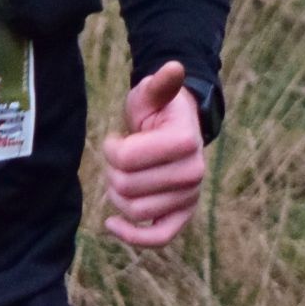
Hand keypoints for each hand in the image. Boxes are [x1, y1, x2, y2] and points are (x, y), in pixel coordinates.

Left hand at [102, 60, 206, 249]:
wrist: (177, 131)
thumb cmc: (158, 110)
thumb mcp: (152, 94)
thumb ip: (160, 84)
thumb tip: (173, 68)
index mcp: (186, 142)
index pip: (126, 159)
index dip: (111, 148)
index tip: (115, 138)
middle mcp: (194, 173)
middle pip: (126, 186)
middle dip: (111, 171)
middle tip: (116, 157)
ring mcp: (190, 197)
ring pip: (134, 210)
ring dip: (116, 195)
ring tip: (119, 176)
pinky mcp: (182, 216)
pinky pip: (158, 237)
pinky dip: (132, 236)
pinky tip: (111, 224)